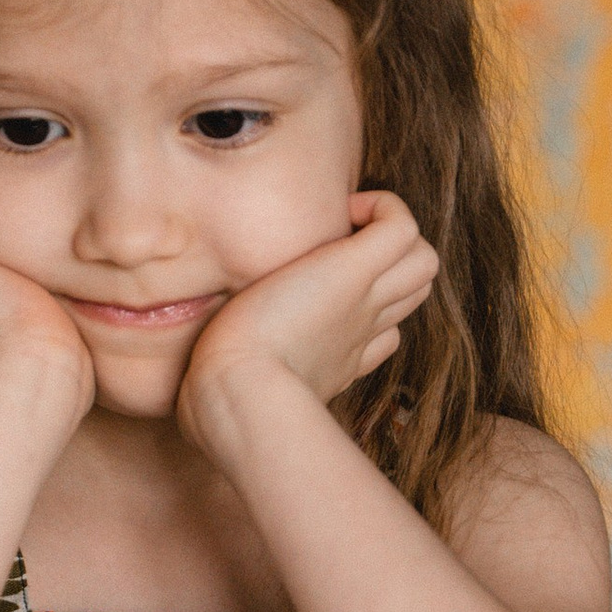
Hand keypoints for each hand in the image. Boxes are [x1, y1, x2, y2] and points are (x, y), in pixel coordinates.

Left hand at [177, 190, 438, 454]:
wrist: (235, 394)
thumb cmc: (222, 404)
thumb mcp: (234, 396)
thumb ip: (224, 386)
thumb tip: (189, 399)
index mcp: (338, 359)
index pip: (383, 333)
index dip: (367, 310)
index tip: (318, 295)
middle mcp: (360, 329)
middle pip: (412, 291)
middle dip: (387, 265)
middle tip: (332, 251)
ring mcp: (364, 299)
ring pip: (422, 261)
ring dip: (392, 236)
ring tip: (343, 228)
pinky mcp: (353, 270)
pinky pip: (401, 226)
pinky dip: (385, 207)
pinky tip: (346, 207)